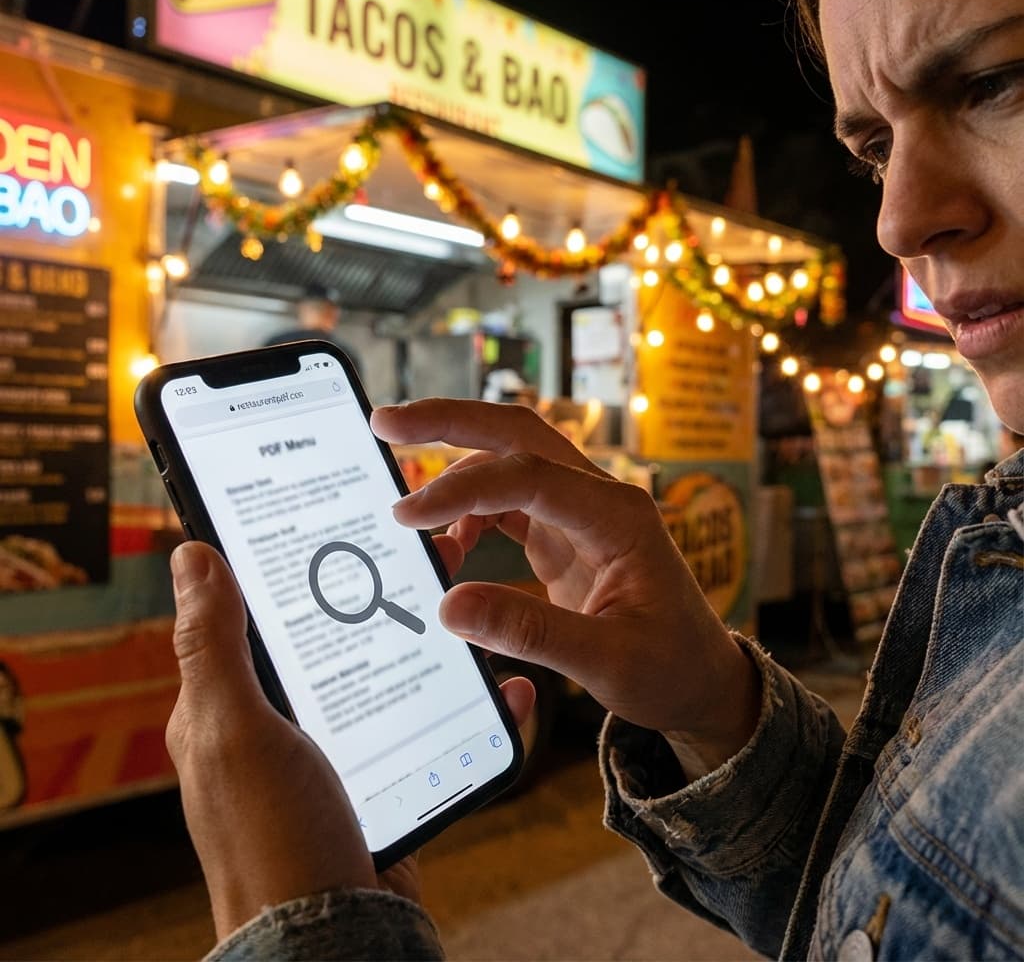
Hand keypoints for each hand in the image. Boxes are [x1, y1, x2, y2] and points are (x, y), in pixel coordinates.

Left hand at [167, 541, 532, 939]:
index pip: (261, 613)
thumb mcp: (235, 732)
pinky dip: (464, 705)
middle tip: (424, 552)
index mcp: (235, 705)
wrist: (335, 944)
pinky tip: (503, 690)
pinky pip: (425, 727)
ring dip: (426, 642)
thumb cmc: (272, 839)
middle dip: (376, 593)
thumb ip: (215, 647)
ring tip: (468, 605)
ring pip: (386, 676)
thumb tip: (191, 554)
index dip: (293, 563)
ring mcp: (336, 752)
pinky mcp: (382, 780)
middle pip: (335, 637)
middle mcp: (282, 724)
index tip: (340, 517)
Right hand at [371, 400, 760, 775]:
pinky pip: (509, 499)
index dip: (462, 489)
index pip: (528, 477)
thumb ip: (531, 632)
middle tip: (385, 422)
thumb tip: (451, 606)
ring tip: (409, 508)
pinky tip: (453, 543)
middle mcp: (599, 498)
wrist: (700, 679)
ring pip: (510, 457)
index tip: (407, 515)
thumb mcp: (607, 662)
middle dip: (449, 421)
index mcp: (618, 517)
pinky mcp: (565, 531)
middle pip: (517, 433)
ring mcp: (581, 511)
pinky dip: (471, 509)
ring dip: (454, 465)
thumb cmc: (668, 669)